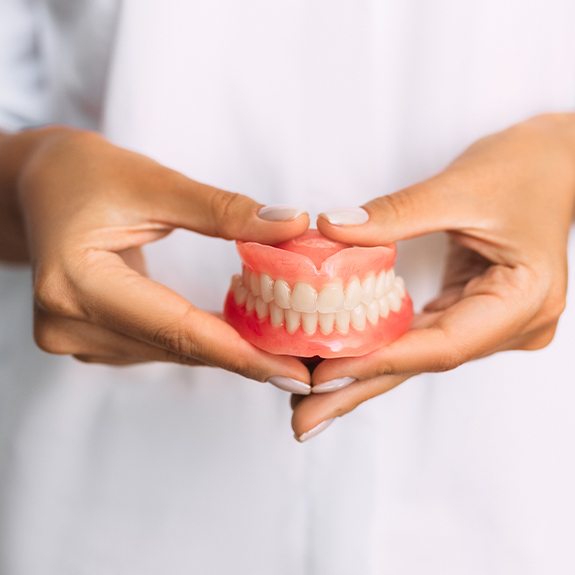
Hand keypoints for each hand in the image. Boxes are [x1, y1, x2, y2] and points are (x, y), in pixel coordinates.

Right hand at [9, 127, 310, 383]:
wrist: (36, 187)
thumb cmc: (84, 174)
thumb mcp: (154, 182)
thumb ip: (223, 210)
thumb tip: (292, 225)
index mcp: (77, 282)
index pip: (177, 329)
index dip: (241, 353)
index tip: (294, 371)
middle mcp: (68, 323)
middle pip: (176, 347)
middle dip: (244, 357)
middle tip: (303, 364)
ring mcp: (72, 337)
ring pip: (169, 352)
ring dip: (223, 349)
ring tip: (279, 347)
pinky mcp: (84, 339)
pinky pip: (156, 346)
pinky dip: (197, 340)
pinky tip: (233, 333)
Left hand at [292, 113, 574, 440]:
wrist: (554, 162)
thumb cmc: (523, 168)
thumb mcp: (458, 187)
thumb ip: (395, 213)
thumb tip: (331, 230)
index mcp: (523, 300)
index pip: (441, 344)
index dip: (378, 361)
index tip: (322, 375)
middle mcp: (510, 324)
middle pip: (423, 362)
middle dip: (359, 389)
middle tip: (304, 420)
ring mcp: (492, 322)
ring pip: (417, 354)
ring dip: (363, 374)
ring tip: (311, 399)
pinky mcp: (472, 310)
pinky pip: (419, 335)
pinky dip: (379, 347)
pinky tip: (343, 360)